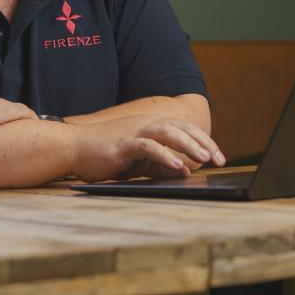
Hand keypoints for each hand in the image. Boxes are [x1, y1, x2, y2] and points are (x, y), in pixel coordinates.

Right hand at [71, 115, 225, 181]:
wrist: (74, 147)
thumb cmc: (106, 154)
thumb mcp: (139, 161)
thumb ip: (159, 163)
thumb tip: (181, 170)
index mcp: (152, 125)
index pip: (185, 130)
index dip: (204, 141)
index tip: (219, 157)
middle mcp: (147, 124)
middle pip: (182, 129)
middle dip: (204, 143)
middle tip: (220, 160)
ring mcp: (135, 131)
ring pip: (169, 133)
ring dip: (189, 145)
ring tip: (205, 158)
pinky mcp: (124, 143)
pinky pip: (149, 147)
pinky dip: (165, 155)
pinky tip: (178, 166)